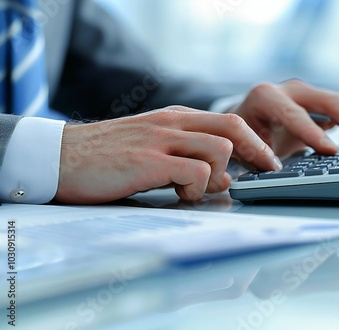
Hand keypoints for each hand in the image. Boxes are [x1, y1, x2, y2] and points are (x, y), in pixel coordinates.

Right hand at [54, 107, 281, 203]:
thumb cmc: (108, 156)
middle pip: (234, 128)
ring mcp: (161, 140)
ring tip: (196, 188)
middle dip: (258, 152)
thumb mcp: (152, 146)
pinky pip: (195, 172)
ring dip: (218, 175)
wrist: (60, 156)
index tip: (268, 161)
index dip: (256, 141)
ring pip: (220, 150)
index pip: (229, 121)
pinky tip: (178, 194)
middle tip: (265, 172)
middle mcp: (173, 123)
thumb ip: (187, 156)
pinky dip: (196, 188)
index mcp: (175, 117)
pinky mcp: (148, 161)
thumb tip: (224, 177)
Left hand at [233, 80, 338, 157]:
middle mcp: (291, 89)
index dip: (312, 132)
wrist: (245, 119)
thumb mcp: (243, 146)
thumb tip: (276, 170)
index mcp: (266, 97)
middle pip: (331, 101)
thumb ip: (256, 154)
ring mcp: (311, 93)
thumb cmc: (243, 136)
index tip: (331, 151)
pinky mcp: (324, 102)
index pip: (292, 113)